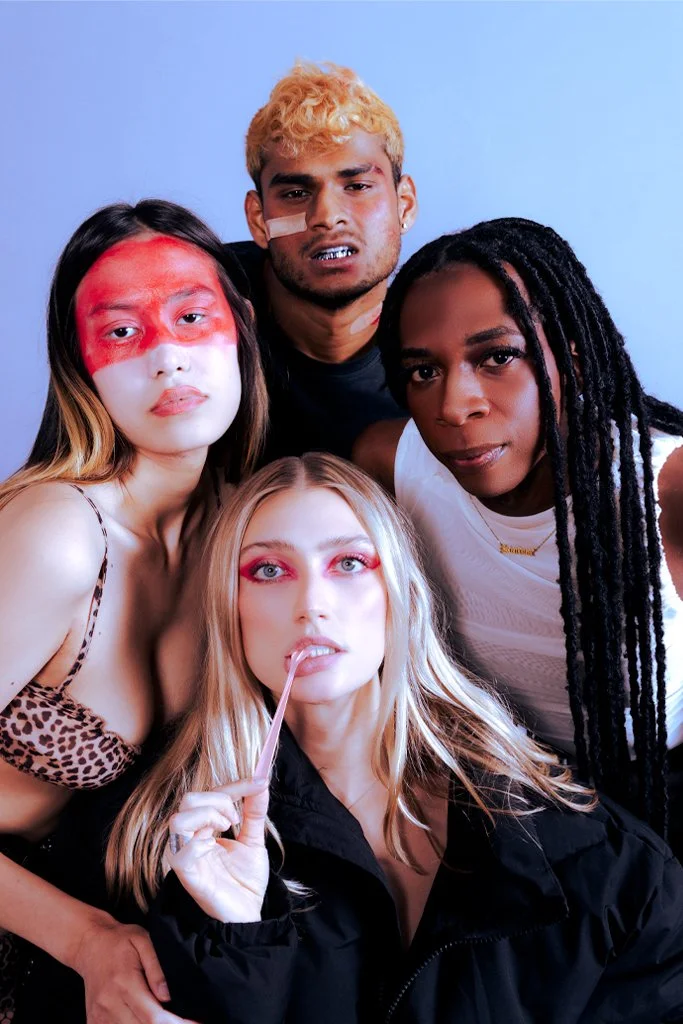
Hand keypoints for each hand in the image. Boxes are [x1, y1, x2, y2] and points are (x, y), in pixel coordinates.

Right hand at [72, 914, 195, 1022]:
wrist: (90, 944)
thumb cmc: (120, 941)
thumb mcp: (143, 940)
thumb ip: (156, 968)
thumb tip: (167, 996)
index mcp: (125, 984)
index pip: (154, 1017)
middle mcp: (109, 1004)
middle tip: (186, 1021)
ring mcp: (99, 1016)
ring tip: (169, 1019)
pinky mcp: (94, 1021)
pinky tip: (145, 1020)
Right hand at [168, 778, 269, 923]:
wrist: (249, 913)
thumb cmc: (245, 880)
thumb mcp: (253, 840)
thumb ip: (254, 812)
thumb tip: (261, 782)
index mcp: (204, 829)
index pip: (209, 795)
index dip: (235, 785)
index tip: (259, 782)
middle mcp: (191, 839)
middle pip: (188, 800)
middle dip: (218, 801)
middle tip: (236, 819)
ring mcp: (186, 856)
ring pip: (178, 820)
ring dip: (207, 816)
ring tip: (227, 828)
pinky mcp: (187, 876)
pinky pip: (180, 853)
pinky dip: (198, 843)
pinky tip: (213, 846)